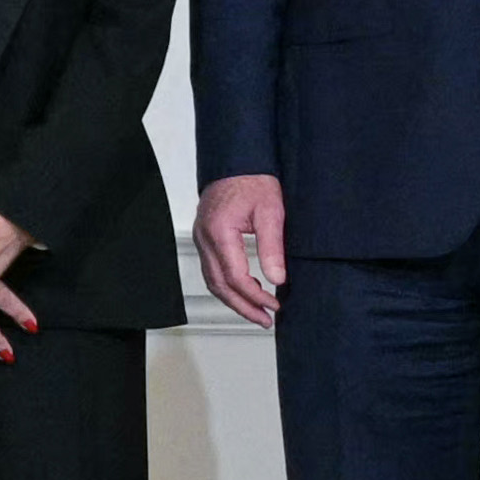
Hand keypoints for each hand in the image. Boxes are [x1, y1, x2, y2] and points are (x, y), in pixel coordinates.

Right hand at [192, 174, 285, 328]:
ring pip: (213, 281)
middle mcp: (205, 237)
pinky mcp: (204, 237)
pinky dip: (227, 286)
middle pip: (220, 285)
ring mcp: (201, 238)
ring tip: (257, 312)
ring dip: (234, 300)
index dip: (255, 296)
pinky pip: (211, 270)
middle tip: (265, 319)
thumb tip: (277, 278)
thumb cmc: (253, 179)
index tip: (274, 305)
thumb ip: (272, 247)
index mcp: (220, 231)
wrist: (237, 160)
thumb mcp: (271, 211)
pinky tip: (243, 291)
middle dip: (243, 306)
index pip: (235, 276)